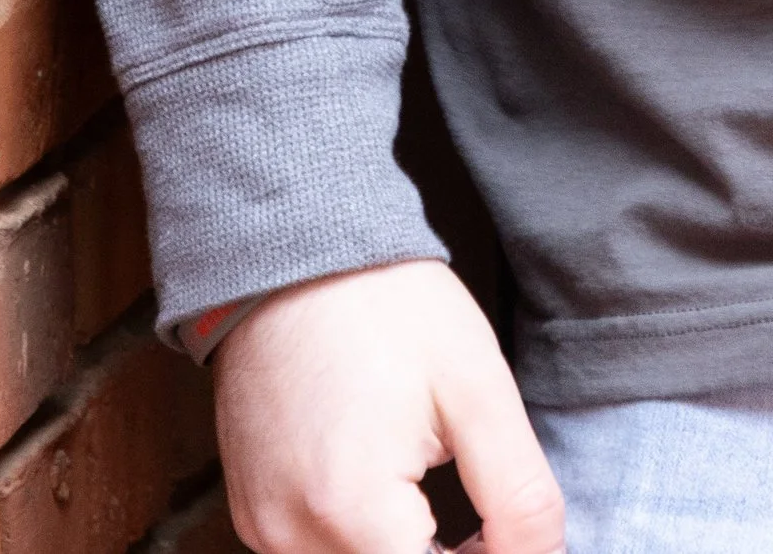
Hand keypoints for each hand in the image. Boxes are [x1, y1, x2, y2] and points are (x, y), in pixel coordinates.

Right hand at [214, 262, 563, 553]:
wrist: (298, 250)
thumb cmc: (389, 305)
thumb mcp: (479, 390)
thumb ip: (518, 497)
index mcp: (351, 512)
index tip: (505, 531)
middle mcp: (292, 538)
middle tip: (479, 519)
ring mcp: (264, 530)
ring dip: (400, 551)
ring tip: (429, 485)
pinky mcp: (253, 514)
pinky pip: (317, 553)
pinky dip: (362, 539)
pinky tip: (387, 484)